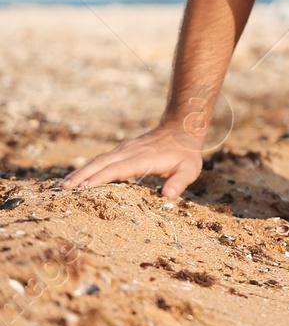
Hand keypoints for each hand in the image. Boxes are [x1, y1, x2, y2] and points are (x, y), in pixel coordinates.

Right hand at [58, 122, 207, 198]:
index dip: (100, 177)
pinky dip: (88, 168)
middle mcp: (129, 152)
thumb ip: (179, 182)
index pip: (118, 169)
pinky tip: (77, 177)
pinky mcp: (122, 150)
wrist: (181, 129)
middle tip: (63, 189)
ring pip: (98, 160)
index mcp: (143, 158)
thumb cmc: (185, 154)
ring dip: (81, 172)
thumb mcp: (189, 169)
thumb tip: (168, 196)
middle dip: (82, 175)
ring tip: (63, 185)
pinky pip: (102, 159)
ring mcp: (124, 149)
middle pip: (101, 163)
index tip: (82, 187)